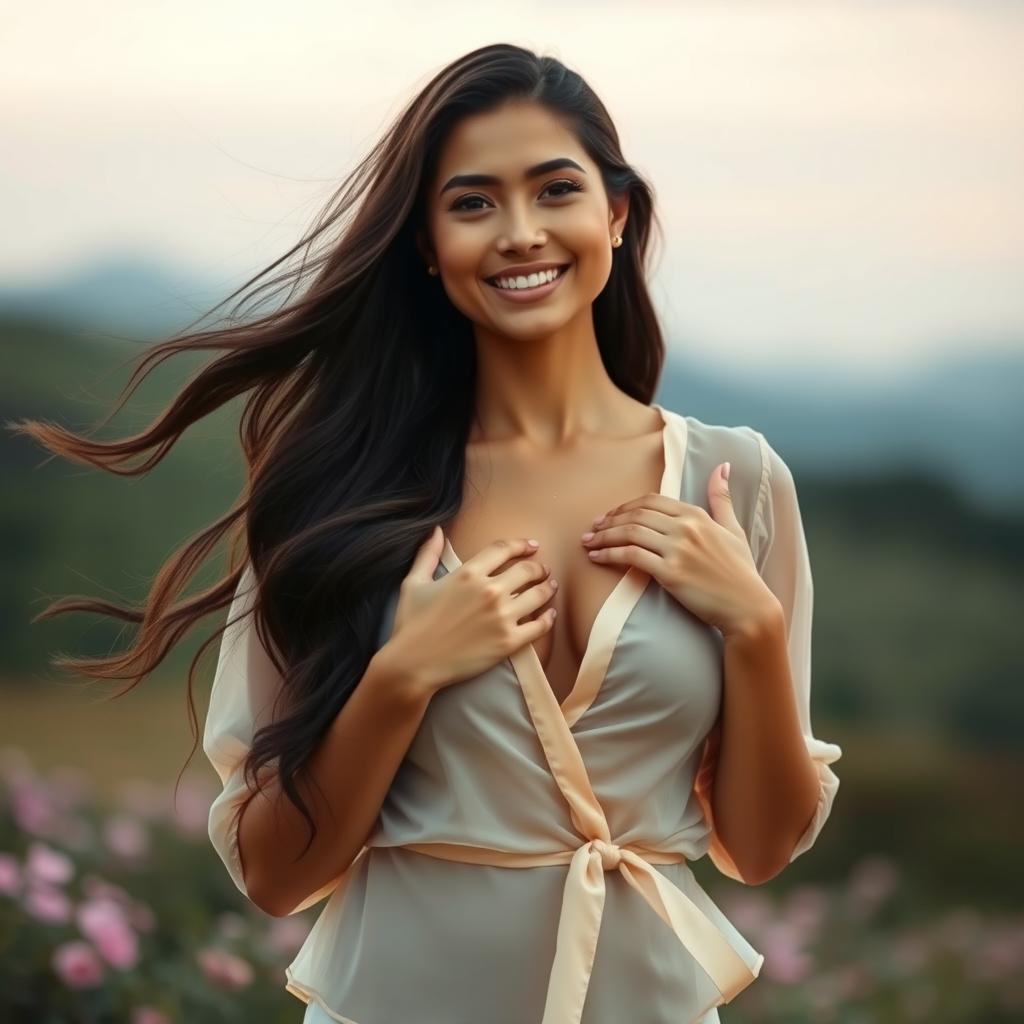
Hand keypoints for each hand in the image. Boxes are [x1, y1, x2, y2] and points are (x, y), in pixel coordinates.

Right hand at [386, 527, 557, 693]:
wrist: (414, 664)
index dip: (521, 544)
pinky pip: (539, 626)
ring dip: (547, 588)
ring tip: (551, 586)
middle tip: (543, 569)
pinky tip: (549, 615)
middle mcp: (489, 591)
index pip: (504, 549)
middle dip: (538, 567)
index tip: (532, 545)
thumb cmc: (411, 624)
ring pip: (538, 595)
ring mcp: (502, 617)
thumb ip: (427, 554)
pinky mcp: (509, 642)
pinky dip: (548, 619)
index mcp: (468, 573)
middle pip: (527, 570)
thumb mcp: (414, 583)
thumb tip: (436, 530)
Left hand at [580, 462, 780, 636]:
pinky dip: (610, 555)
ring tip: (588, 543)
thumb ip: (722, 498)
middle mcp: (686, 527)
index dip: (625, 507)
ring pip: (630, 533)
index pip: (650, 501)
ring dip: (604, 537)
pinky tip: (598, 558)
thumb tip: (721, 466)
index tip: (609, 516)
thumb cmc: (741, 572)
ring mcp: (678, 550)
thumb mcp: (734, 529)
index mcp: (697, 514)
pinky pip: (631, 556)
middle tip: (592, 530)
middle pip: (636, 515)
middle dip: (608, 521)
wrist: (748, 607)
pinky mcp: (671, 573)